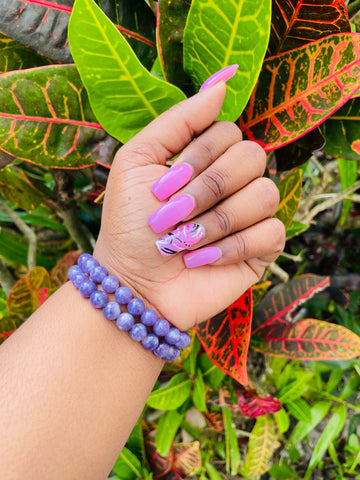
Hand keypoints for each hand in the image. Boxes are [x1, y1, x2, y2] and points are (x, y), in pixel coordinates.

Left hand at [93, 82, 284, 329]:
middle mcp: (234, 180)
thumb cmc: (130, 224)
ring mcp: (250, 213)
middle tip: (172, 216)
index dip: (197, 156)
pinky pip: (272, 232)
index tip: (161, 187)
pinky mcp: (262, 248)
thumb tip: (224, 81)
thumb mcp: (137, 161)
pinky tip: (202, 260)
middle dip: (207, 189)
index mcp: (207, 157)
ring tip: (184, 243)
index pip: (228, 131)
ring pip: (265, 194)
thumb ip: (178, 120)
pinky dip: (232, 247)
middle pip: (252, 156)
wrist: (133, 283)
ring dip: (216, 221)